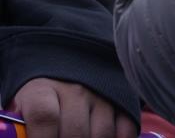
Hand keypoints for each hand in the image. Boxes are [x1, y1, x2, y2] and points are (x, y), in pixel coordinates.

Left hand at [9, 78, 136, 137]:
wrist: (65, 71)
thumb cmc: (39, 100)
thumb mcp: (21, 108)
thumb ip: (21, 127)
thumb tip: (20, 136)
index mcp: (43, 89)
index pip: (44, 116)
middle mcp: (76, 89)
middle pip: (75, 132)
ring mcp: (102, 95)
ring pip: (102, 134)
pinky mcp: (122, 100)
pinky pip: (126, 130)